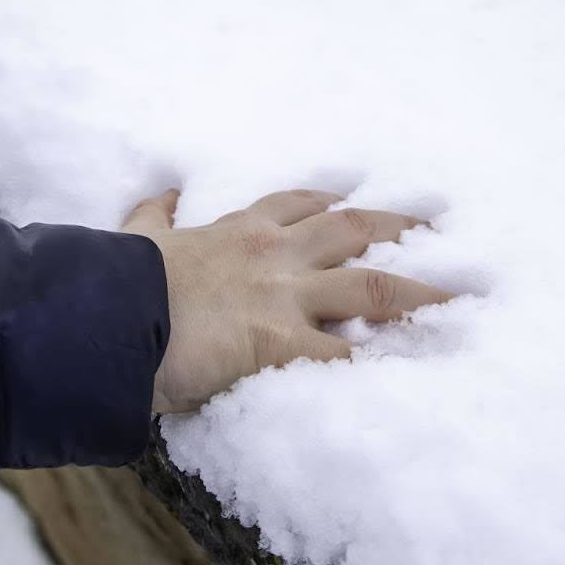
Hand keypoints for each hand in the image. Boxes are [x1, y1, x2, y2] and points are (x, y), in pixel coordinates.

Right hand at [122, 188, 450, 413]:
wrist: (101, 314)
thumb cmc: (114, 280)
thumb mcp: (136, 237)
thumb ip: (152, 216)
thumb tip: (159, 194)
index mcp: (239, 231)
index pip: (298, 206)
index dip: (334, 203)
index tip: (359, 200)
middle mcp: (273, 255)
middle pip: (355, 230)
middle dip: (402, 228)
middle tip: (443, 230)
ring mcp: (282, 298)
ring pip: (371, 287)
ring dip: (421, 293)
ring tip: (462, 298)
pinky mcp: (280, 344)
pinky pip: (345, 357)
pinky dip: (381, 365)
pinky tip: (417, 371)